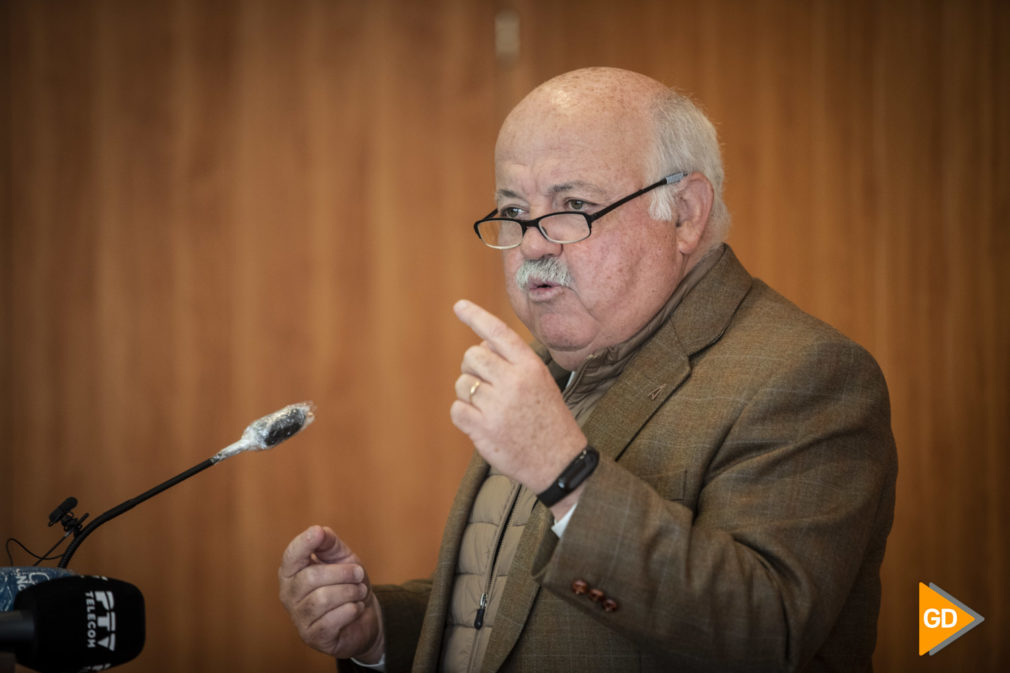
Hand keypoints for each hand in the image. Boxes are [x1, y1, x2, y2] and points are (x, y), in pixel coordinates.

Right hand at [278, 525, 383, 662]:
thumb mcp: (342, 558)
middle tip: (360, 574)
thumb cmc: (348, 583)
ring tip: (359, 592)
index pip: (291, 556)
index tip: (318, 532)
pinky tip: (355, 609)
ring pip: (323, 599)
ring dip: (350, 592)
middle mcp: (288, 594)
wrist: (365, 616)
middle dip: (343, 573)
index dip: (303, 543)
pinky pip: (332, 620)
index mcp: (292, 571)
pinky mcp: (312, 637)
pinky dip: (351, 610)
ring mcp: (298, 617)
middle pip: (311, 578)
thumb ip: (329, 543)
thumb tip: (319, 531)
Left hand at [450, 299, 586, 494]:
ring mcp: (497, 406)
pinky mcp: (482, 429)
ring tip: (489, 408)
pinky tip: (482, 423)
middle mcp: (513, 382)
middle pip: (472, 357)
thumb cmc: (549, 420)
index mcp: (530, 367)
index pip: (498, 333)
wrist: (559, 462)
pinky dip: (464, 415)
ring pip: (462, 384)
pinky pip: (456, 409)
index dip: (476, 317)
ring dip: (468, 394)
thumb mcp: (542, 384)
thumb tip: (480, 347)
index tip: (459, 306)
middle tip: (485, 384)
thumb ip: (514, 363)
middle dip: (473, 368)